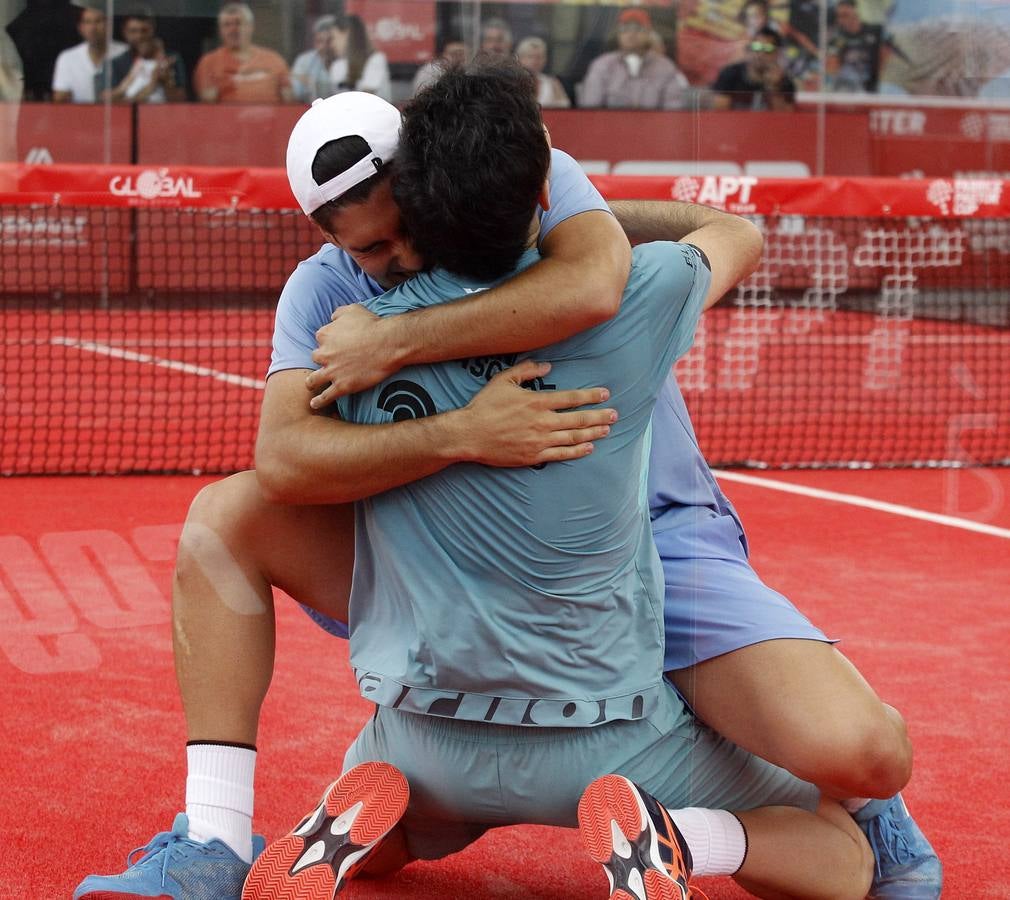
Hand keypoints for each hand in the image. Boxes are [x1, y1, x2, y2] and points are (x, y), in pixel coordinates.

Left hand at [307, 304, 401, 407]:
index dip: (329, 342)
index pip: (321, 339)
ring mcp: (332, 371)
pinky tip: (314, 404)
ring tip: (312, 385)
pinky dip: (319, 401)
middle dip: (323, 359)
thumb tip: (332, 319)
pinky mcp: (342, 386)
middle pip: (317, 358)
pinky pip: (326, 396)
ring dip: (312, 381)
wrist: (389, 343)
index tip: (337, 345)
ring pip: (314, 379)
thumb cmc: (373, 324)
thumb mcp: (352, 309)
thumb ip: (337, 314)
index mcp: (324, 335)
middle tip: (332, 362)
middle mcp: (324, 353)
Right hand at [457, 359, 616, 466]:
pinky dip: (577, 451)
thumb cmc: (485, 406)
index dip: (591, 396)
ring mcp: (539, 440)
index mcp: (537, 401)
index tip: (605, 394)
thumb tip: (549, 366)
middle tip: (615, 414)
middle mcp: (542, 421)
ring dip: (593, 433)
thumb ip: (527, 370)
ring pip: (574, 437)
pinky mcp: (534, 456)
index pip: (571, 398)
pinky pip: (561, 454)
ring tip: (607, 430)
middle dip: (599, 416)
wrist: (469, 434)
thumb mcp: (503, 380)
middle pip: (578, 418)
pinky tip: (589, 448)